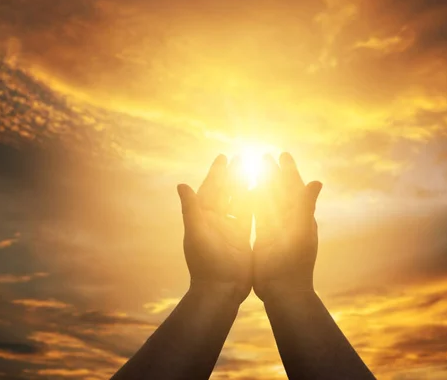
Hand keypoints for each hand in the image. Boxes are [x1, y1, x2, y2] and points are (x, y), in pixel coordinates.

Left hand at [177, 155, 252, 303]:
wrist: (220, 289)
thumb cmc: (205, 262)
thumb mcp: (196, 233)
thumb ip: (191, 209)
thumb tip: (182, 185)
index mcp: (202, 217)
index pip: (210, 189)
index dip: (216, 173)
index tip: (223, 157)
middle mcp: (215, 221)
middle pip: (225, 192)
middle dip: (233, 175)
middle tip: (242, 157)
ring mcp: (229, 229)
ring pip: (239, 202)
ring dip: (246, 186)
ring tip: (256, 170)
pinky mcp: (242, 238)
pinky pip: (249, 216)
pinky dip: (255, 203)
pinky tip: (264, 193)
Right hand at [252, 153, 321, 300]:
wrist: (284, 291)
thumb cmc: (293, 263)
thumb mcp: (299, 231)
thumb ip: (305, 205)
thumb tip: (317, 181)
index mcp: (300, 216)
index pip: (294, 187)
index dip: (288, 170)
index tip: (282, 154)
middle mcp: (289, 221)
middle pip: (280, 191)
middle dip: (273, 173)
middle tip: (264, 156)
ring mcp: (277, 230)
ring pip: (268, 202)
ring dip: (262, 185)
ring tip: (252, 170)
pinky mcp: (264, 239)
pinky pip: (259, 217)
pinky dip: (253, 204)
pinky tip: (244, 196)